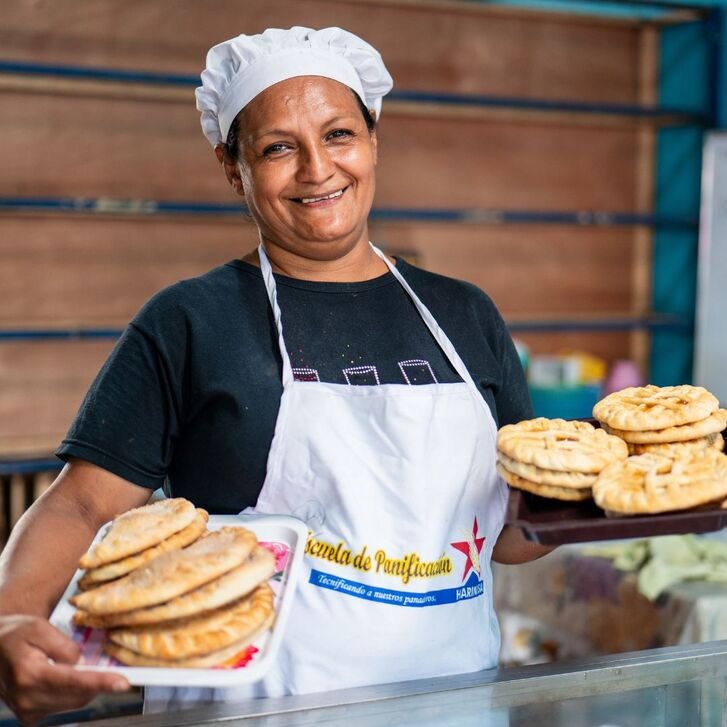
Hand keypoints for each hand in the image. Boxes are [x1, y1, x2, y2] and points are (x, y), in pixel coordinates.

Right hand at [0, 615, 129, 725]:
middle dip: (98, 682)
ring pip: (74, 702)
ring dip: (86, 687)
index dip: (101, 682)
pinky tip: (68, 676)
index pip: (73, 682)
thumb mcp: (39, 627)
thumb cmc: (14, 634)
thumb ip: (63, 645)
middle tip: (109, 668)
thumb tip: (82, 663)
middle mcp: (27, 699)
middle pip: (78, 695)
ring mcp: (27, 711)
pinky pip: (64, 705)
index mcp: (29, 674)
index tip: (123, 683)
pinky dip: (74, 692)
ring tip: (78, 666)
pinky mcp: (29, 715)